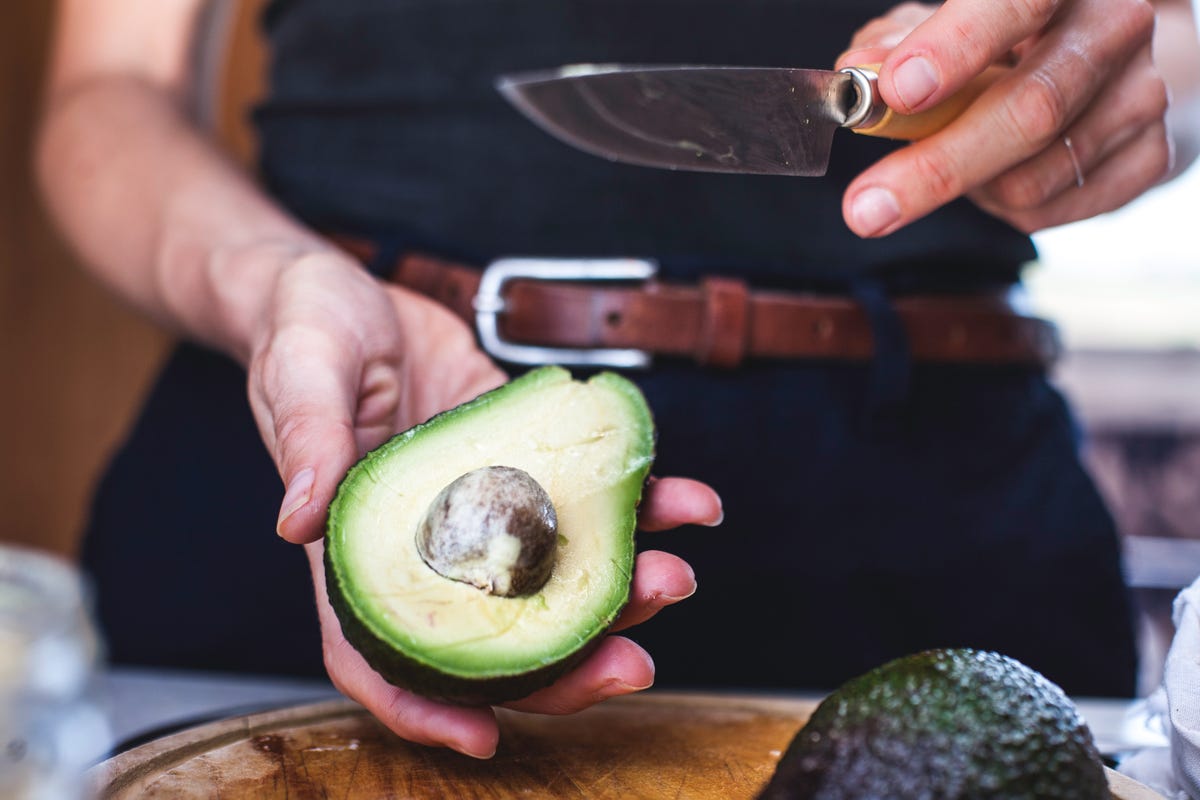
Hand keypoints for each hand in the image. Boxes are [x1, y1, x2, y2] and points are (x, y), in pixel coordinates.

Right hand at [243, 244, 722, 755]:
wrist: (349, 287)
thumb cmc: (302, 331)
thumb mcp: (298, 372)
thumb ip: (306, 440)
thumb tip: (295, 522)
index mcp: (359, 549)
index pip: (376, 653)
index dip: (422, 706)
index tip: (484, 739)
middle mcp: (428, 545)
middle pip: (495, 635)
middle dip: (568, 662)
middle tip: (635, 661)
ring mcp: (483, 507)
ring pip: (555, 576)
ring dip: (620, 588)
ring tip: (677, 572)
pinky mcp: (524, 461)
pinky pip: (584, 498)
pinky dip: (639, 505)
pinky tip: (685, 498)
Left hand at [835, 0, 1171, 235]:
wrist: (1108, 69)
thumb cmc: (1008, 40)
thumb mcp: (945, 26)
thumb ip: (898, 43)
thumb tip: (860, 69)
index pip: (1017, 2)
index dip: (956, 47)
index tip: (896, 90)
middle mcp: (1115, 28)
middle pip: (1030, 109)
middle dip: (936, 167)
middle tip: (863, 206)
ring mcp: (1141, 95)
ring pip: (1031, 177)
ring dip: (968, 186)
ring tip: (953, 159)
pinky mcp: (1150, 156)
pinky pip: (1048, 210)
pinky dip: (1000, 207)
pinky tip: (996, 175)